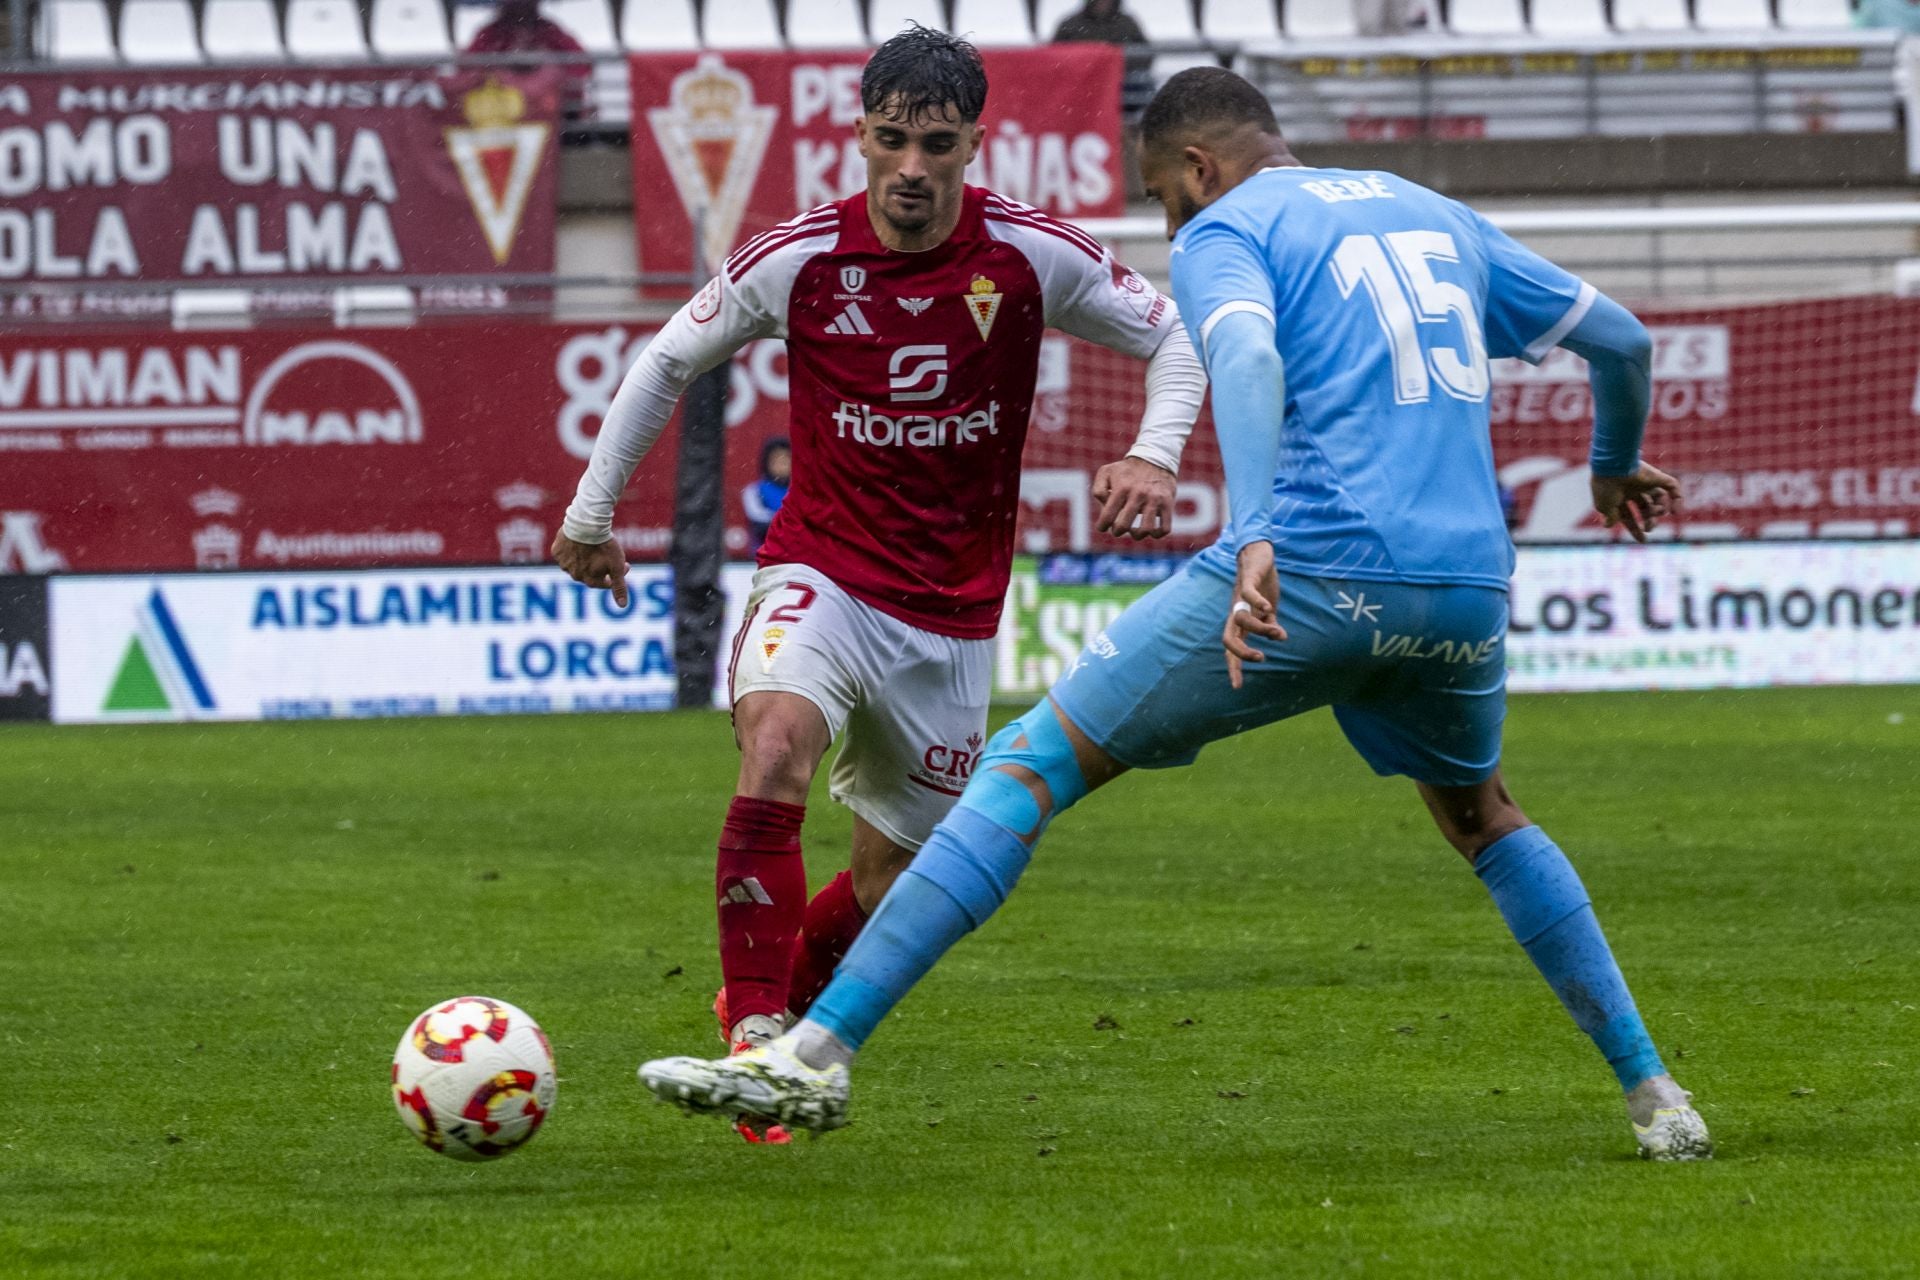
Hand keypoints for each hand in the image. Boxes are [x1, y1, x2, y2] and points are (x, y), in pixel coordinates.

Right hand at [551, 532, 629, 607]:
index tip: (624, 565)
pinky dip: (572, 550)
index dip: (614, 575)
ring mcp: (564, 563)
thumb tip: (622, 606)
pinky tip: (579, 542)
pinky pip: (564, 553)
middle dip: (599, 567)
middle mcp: (575, 575)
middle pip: (589, 574)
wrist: (586, 524)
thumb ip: (619, 587)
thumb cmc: (604, 546)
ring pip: (575, 564)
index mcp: (589, 580)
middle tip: (607, 554)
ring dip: (584, 559)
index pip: (604, 583)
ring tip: (592, 548)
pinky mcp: (557, 551)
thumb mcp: (616, 566)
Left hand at [1092, 456, 1176, 540]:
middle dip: (1117, 531)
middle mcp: (1138, 494)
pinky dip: (1157, 535)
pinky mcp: (1168, 503)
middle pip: (1124, 525)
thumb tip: (1104, 508)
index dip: (1102, 526)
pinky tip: (1151, 531)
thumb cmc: (1126, 470)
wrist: (1155, 457)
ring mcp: (1154, 500)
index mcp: (1122, 488)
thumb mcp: (1106, 472)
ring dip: (1137, 535)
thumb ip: (1098, 490)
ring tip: (1134, 531)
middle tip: (1118, 528)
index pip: (1108, 515)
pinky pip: (1165, 528)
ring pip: (1146, 530)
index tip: (1102, 527)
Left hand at [1223, 540, 1285, 689]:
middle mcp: (1236, 611)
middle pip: (1227, 638)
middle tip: (1261, 658)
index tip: (1237, 687)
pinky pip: (1248, 594)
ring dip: (1261, 628)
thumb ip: (1271, 626)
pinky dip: (1257, 602)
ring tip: (1278, 631)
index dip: (1233, 667)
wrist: (1258, 554)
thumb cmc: (1261, 584)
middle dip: (1241, 653)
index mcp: (1239, 621)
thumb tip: (1280, 639)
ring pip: (1242, 619)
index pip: (1231, 648)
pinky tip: (1268, 608)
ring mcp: (1240, 597)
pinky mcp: (1248, 580)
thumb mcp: (1269, 610)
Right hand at [1591, 462, 1681, 542]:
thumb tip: (1608, 526)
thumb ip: (1610, 517)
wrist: (1613, 467)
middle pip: (1645, 507)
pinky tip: (1676, 512)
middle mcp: (1632, 489)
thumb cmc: (1605, 487)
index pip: (1628, 514)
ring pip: (1658, 498)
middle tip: (1649, 528)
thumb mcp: (1604, 507)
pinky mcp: (1657, 476)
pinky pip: (1673, 488)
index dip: (1634, 528)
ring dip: (1659, 510)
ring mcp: (1645, 482)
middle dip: (1648, 520)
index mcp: (1618, 496)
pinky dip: (1677, 500)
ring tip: (1657, 512)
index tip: (1642, 540)